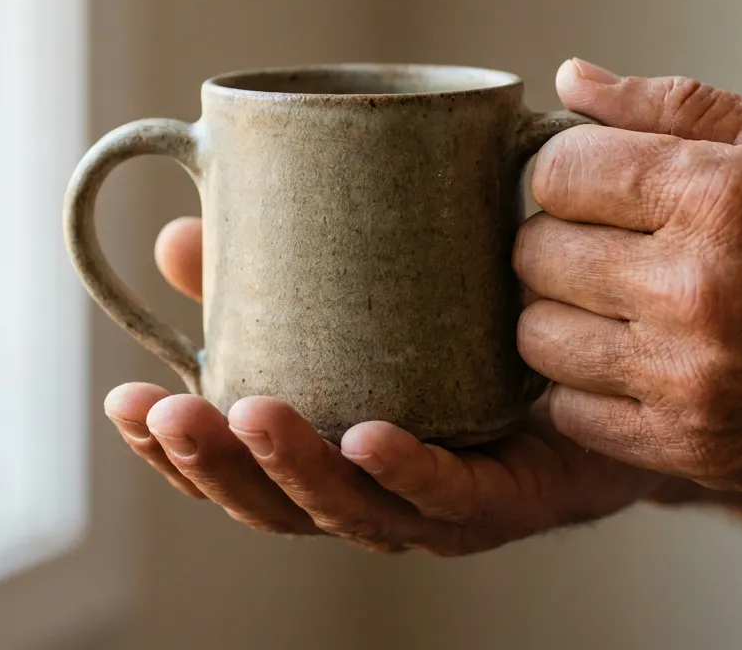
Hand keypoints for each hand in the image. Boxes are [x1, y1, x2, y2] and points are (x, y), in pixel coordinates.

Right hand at [104, 217, 663, 553]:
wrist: (617, 366)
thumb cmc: (476, 335)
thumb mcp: (367, 290)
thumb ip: (279, 269)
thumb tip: (178, 232)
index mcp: (331, 450)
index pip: (236, 470)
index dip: (173, 451)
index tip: (124, 402)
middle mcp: (376, 489)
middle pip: (276, 503)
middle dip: (212, 464)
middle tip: (167, 410)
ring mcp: (439, 504)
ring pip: (350, 509)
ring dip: (290, 468)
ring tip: (244, 410)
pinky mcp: (508, 499)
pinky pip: (451, 495)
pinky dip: (404, 469)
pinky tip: (366, 432)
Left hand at [516, 59, 741, 502]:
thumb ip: (675, 105)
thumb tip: (568, 80)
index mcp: (719, 196)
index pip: (557, 173)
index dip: (561, 175)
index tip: (591, 188)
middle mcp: (693, 287)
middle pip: (533, 254)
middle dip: (552, 241)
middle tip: (598, 247)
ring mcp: (685, 376)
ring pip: (535, 336)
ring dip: (556, 315)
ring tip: (605, 305)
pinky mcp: (683, 446)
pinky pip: (566, 410)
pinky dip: (578, 385)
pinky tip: (622, 362)